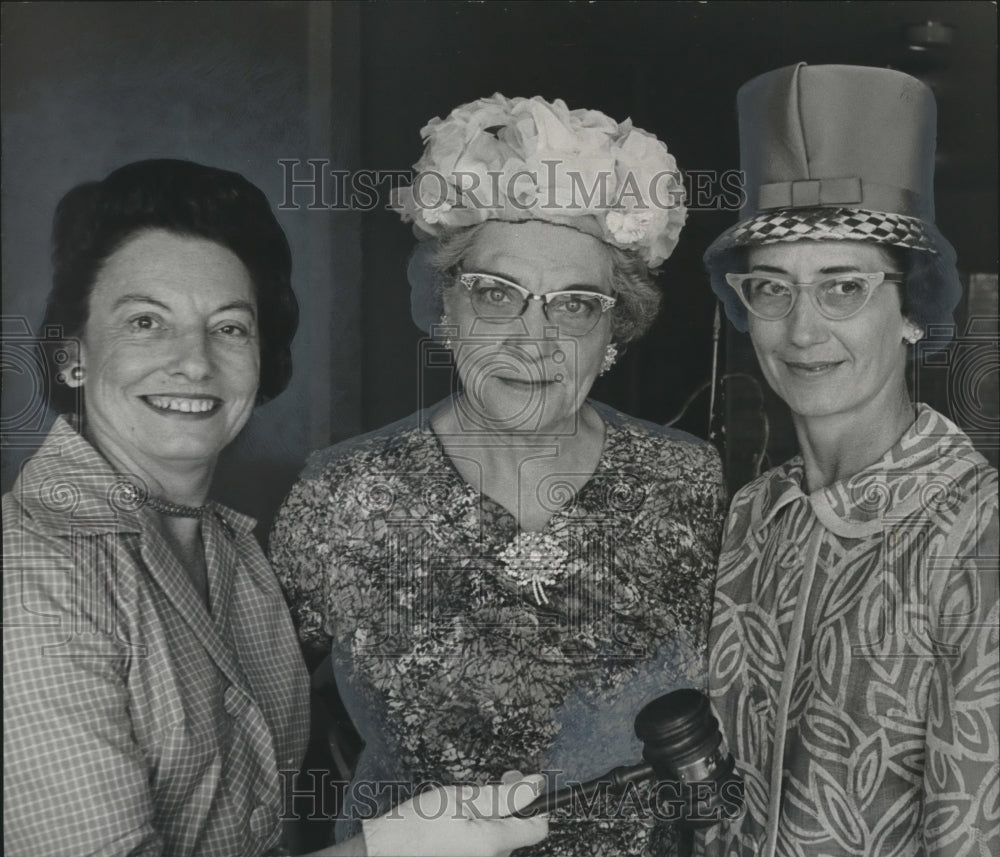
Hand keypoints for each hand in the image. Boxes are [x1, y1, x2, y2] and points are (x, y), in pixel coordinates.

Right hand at [362, 771, 548, 856]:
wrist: (386, 851)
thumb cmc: (416, 825)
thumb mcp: (461, 798)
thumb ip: (504, 795)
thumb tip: (536, 785)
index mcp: (493, 844)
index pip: (537, 828)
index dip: (533, 803)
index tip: (518, 785)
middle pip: (518, 833)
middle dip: (506, 808)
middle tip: (480, 791)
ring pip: (500, 841)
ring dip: (490, 822)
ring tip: (461, 811)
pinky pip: (485, 849)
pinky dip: (478, 835)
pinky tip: (457, 827)